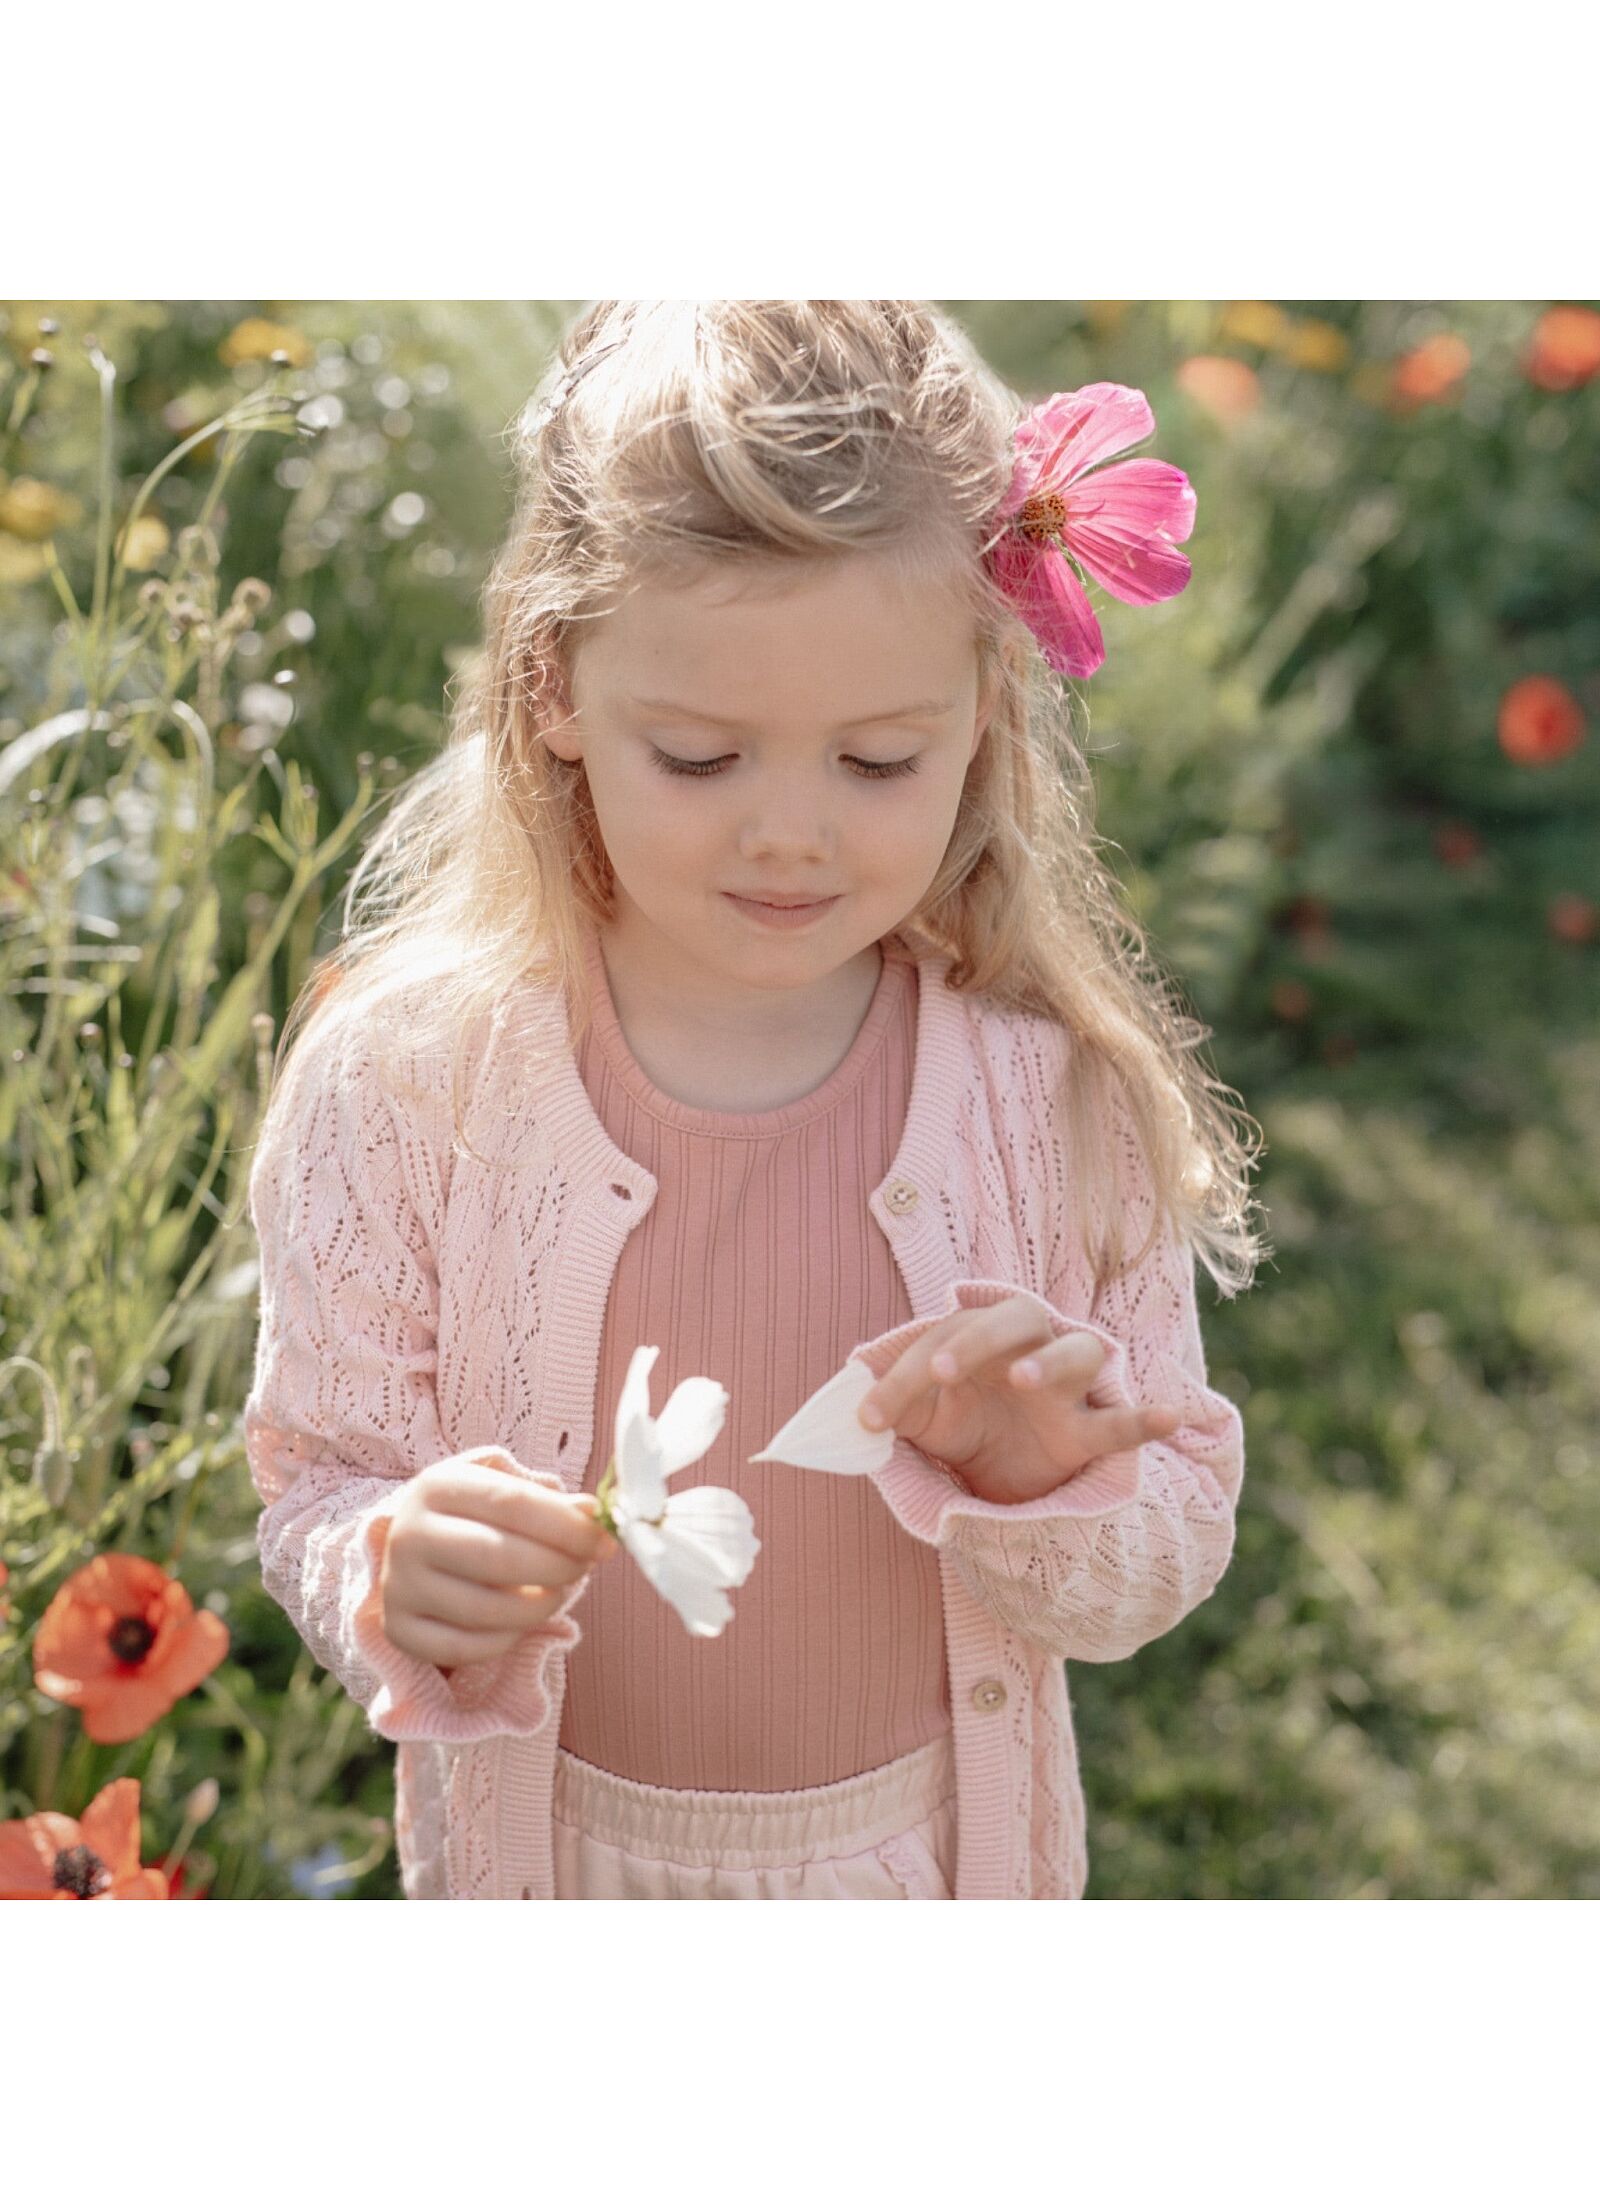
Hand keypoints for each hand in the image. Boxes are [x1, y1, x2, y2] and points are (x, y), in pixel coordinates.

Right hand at [379, 1452, 617, 1672]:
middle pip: (499, 1557)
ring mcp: (398, 1585)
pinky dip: (510, 1638)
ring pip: (487, 1610)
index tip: (604, 1542)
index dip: (568, 1526)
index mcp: (436, 1485)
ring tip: (559, 1592)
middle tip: (586, 1567)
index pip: (513, 1504)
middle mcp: (408, 1535)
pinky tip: (524, 1618)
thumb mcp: (504, 1492)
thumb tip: (592, 1513)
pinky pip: (469, 1647)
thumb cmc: (474, 1516)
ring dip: (541, 1606)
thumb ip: (550, 1501)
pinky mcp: (399, 1630)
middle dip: (558, 1567)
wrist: (415, 1549)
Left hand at [857, 1296, 1180, 1506]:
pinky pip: (1125, 1419)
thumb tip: (848, 1408)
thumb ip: (892, 1409)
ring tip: (1024, 1380)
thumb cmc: (962, 1424)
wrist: (1007, 1474)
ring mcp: (1066, 1388)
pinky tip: (1170, 1417)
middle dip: (977, 1340)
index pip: (942, 1337)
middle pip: (1016, 1318)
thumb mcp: (920, 1420)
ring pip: (1077, 1352)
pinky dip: (1146, 1418)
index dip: (904, 1375)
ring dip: (1051, 1361)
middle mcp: (1028, 1347)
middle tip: (940, 1374)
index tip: (869, 1418)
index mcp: (980, 1336)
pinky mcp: (1089, 1430)